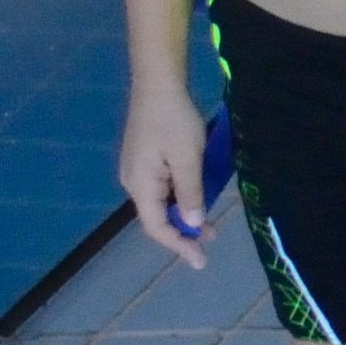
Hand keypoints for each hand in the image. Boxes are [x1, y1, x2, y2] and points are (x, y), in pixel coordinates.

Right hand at [120, 86, 215, 262]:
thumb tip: (193, 223)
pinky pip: (162, 188)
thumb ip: (191, 193)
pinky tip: (197, 197)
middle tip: (212, 240)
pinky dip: (180, 198)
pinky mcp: (145, 160)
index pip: (156, 226)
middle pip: (156, 217)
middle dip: (183, 232)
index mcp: (141, 185)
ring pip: (161, 203)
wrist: (158, 85)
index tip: (200, 259)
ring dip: (184, 214)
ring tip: (210, 224)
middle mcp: (133, 182)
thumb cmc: (174, 121)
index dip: (178, 244)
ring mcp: (138, 170)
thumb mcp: (188, 158)